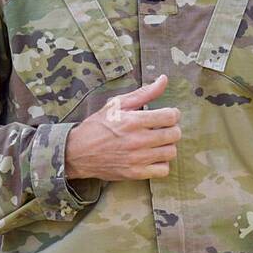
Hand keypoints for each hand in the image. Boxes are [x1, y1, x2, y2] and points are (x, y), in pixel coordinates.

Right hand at [64, 74, 180, 181]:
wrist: (78, 152)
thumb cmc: (98, 125)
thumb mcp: (117, 103)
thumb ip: (144, 93)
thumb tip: (164, 79)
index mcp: (134, 120)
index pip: (170, 117)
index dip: (173, 114)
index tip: (168, 114)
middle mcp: (138, 140)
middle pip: (174, 135)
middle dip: (173, 128)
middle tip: (164, 128)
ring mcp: (137, 159)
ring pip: (171, 152)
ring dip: (168, 145)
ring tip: (159, 142)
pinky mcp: (135, 173)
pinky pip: (163, 170)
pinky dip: (162, 163)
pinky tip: (154, 156)